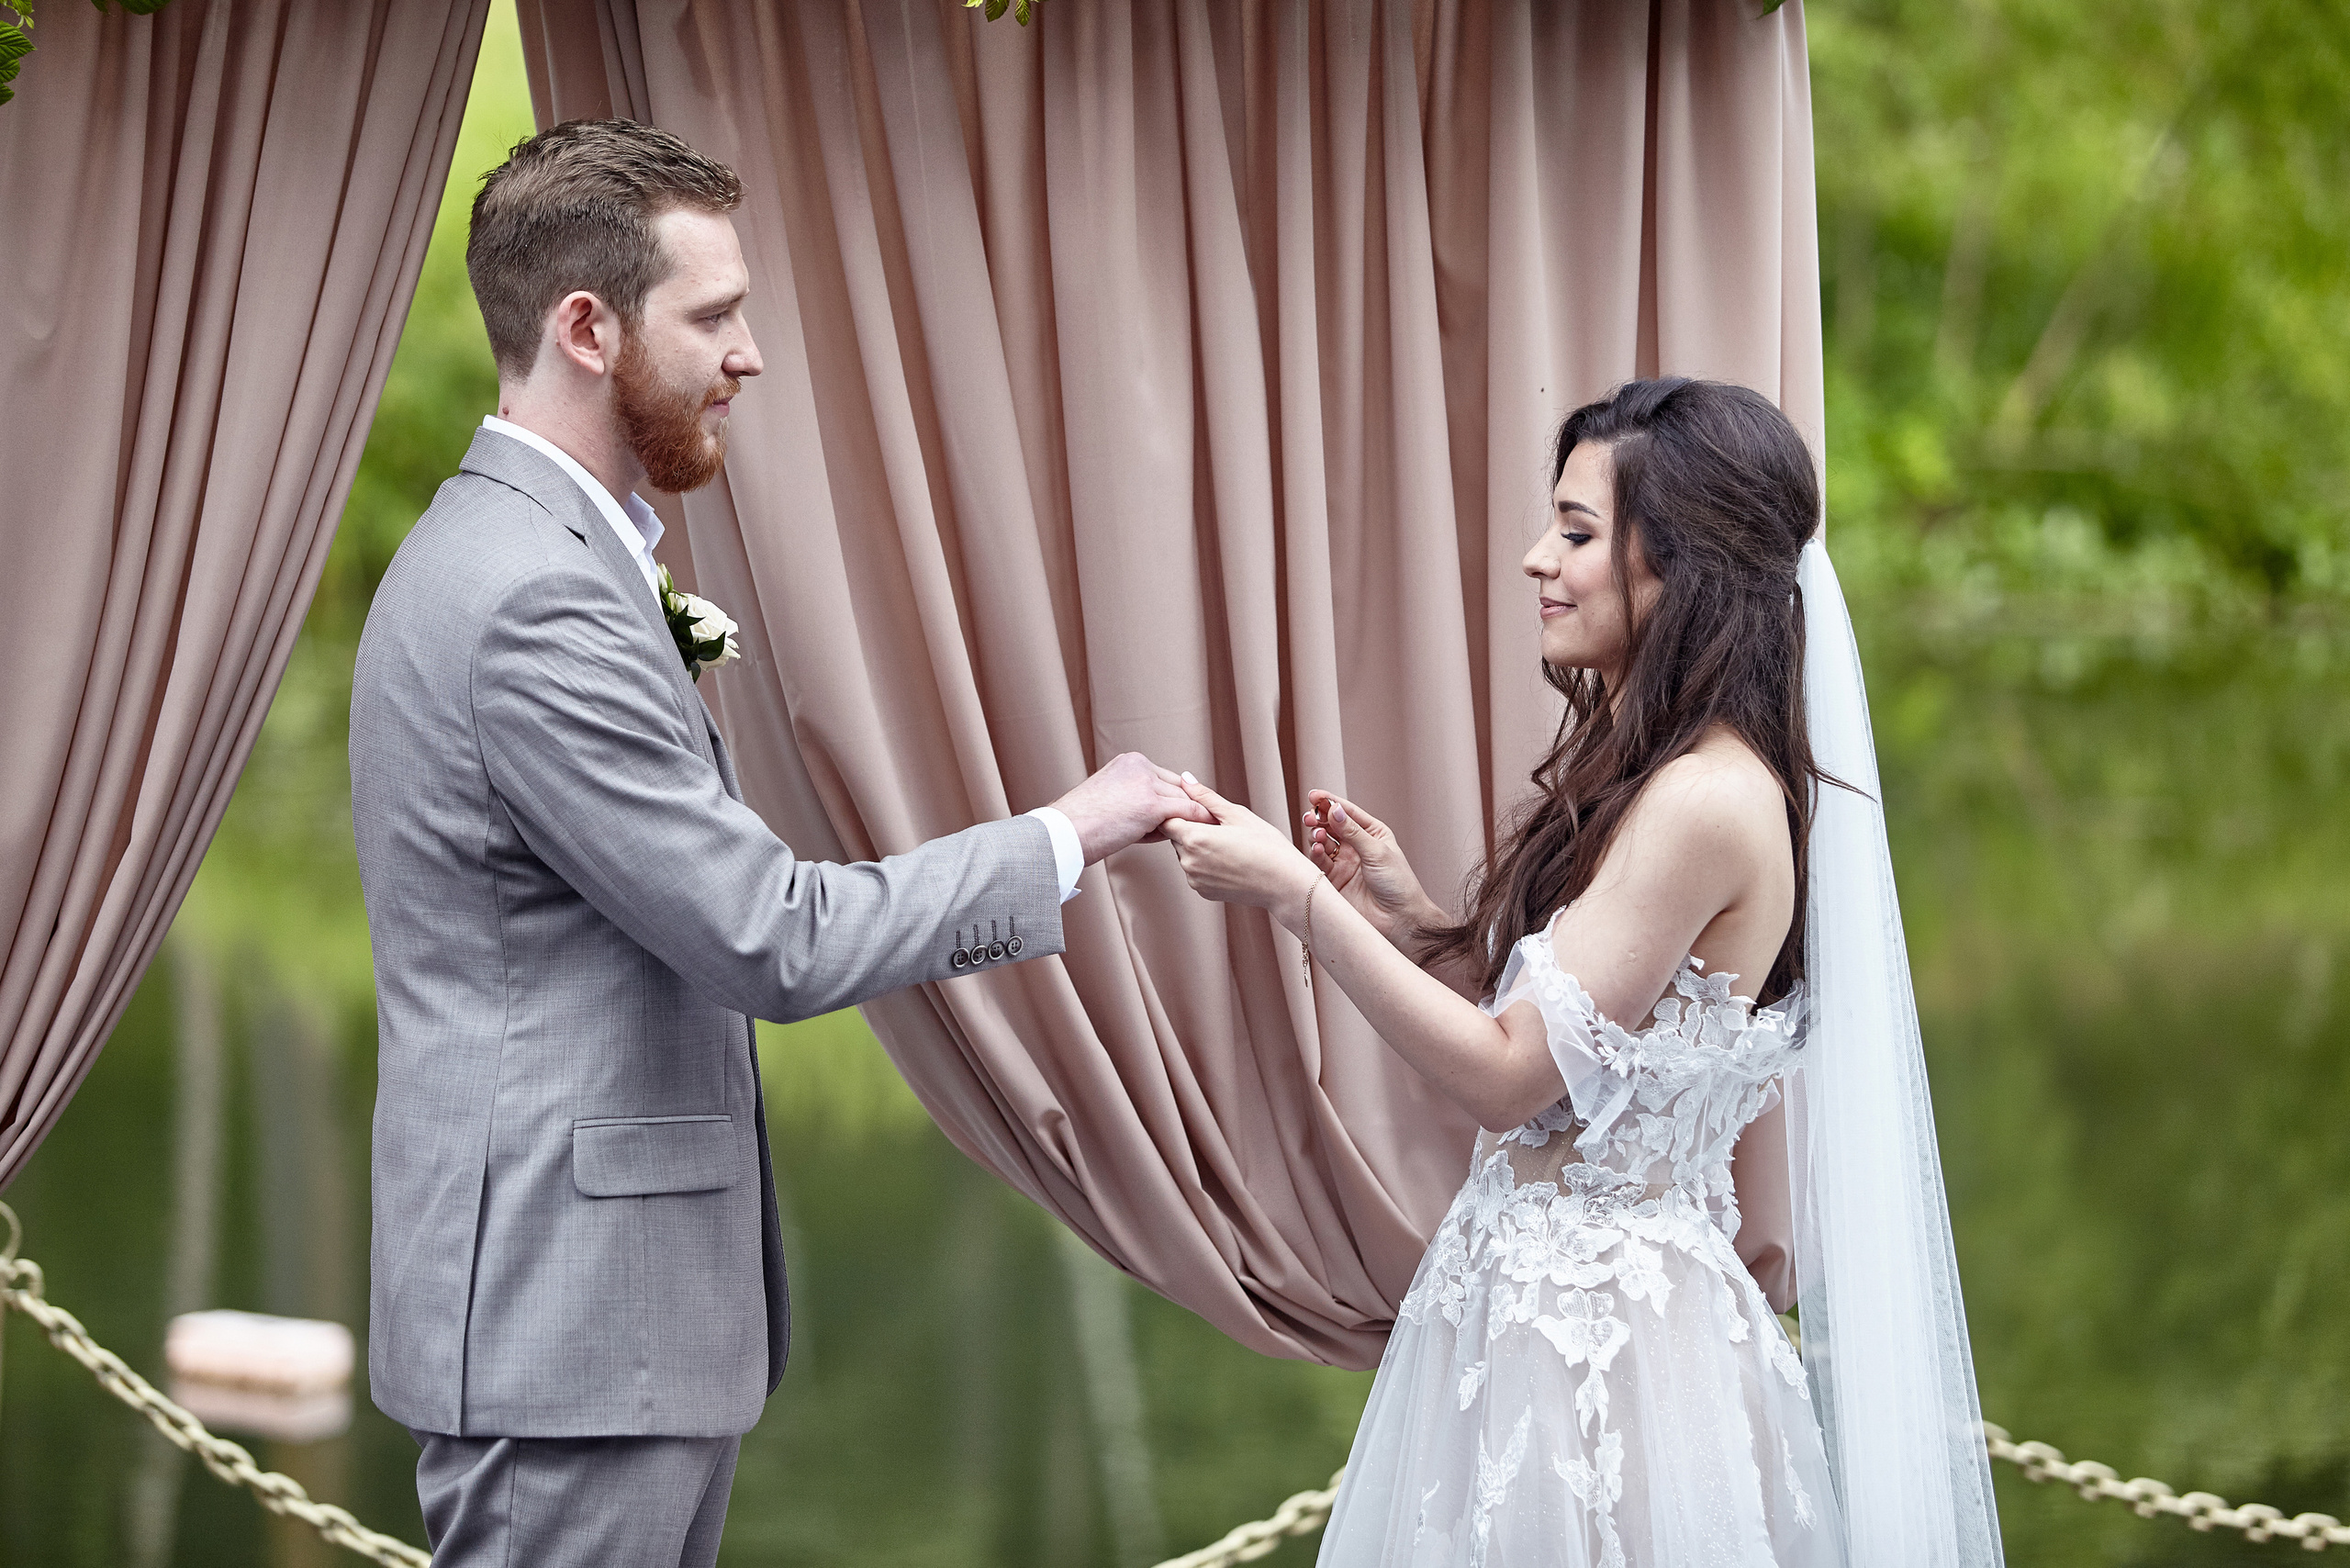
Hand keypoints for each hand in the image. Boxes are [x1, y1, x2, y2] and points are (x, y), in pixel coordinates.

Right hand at [1049, 752, 1212, 864]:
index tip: (1181, 816)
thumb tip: (1167, 816)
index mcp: (1129, 761)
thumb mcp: (1110, 799)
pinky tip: (1200, 836)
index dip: (1172, 800)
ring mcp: (1146, 783)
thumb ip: (1136, 798)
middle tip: (1191, 829)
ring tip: (1176, 840)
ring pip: (1183, 801)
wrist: (1063, 834)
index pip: (1164, 779)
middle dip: (1182, 810)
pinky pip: (1187, 812)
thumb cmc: (1081, 825)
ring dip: (1183, 821)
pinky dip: (1197, 823)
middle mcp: (1140, 766)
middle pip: (1177, 788)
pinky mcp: (1152, 804)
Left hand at [1160, 775, 1318, 917]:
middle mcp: (1188, 861)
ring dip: (1198, 848)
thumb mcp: (1237, 814)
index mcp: (1194, 838)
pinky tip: (1229, 862)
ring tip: (1229, 846)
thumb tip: (1185, 779)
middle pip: (1176, 838)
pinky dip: (1206, 865)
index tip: (1200, 813)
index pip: (1167, 820)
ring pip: (1185, 855)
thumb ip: (1205, 797)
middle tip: (1221, 828)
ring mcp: (1194, 879)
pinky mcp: (1202, 891)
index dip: (1181, 813)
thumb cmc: (1267, 846)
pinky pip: (1196, 872)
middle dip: (1192, 830)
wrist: (1285, 884)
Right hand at [1302, 790, 1441, 948]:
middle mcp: (1356, 846)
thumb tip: (1334, 810)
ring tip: (1317, 837)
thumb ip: (1352, 831)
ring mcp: (1344, 863)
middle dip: (1319, 820)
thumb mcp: (1376, 851)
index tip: (1313, 795)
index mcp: (1372, 833)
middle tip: (1310, 818)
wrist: (1399, 919)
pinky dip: (1316, 855)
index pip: (1347, 812)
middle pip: (1331, 826)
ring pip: (1323, 843)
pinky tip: (1317, 850)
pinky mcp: (1334, 881)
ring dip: (1317, 837)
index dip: (1330, 802)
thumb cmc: (1397, 883)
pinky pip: (1320, 863)